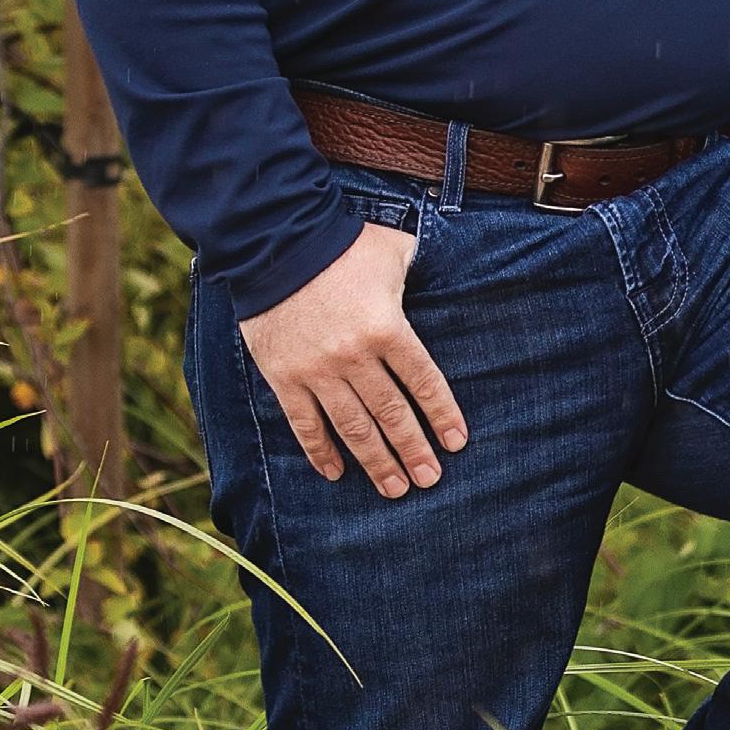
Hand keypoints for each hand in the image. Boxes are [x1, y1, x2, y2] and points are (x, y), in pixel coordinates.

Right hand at [238, 222, 466, 497]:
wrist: (273, 242)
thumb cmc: (342, 243)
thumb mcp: (393, 251)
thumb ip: (417, 273)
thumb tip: (442, 275)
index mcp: (388, 328)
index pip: (423, 382)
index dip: (442, 415)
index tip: (455, 444)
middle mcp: (355, 357)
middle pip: (392, 413)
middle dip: (414, 450)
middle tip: (430, 479)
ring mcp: (317, 370)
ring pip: (353, 427)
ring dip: (376, 461)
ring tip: (395, 488)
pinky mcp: (283, 376)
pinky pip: (304, 423)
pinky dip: (320, 451)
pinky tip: (336, 473)